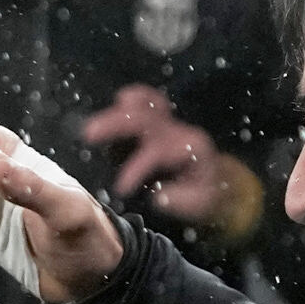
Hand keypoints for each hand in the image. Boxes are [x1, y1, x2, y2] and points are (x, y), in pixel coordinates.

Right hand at [82, 81, 266, 246]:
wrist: (216, 181)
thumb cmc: (205, 194)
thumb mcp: (201, 204)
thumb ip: (181, 200)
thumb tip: (159, 196)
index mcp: (189, 148)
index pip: (157, 151)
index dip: (136, 167)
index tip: (120, 188)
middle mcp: (178, 130)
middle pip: (146, 118)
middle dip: (117, 123)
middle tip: (89, 134)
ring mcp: (169, 123)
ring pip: (147, 104)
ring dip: (120, 110)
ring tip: (95, 123)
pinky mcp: (159, 122)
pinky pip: (148, 101)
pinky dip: (133, 99)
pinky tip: (119, 102)